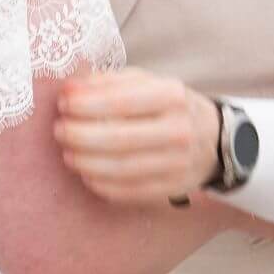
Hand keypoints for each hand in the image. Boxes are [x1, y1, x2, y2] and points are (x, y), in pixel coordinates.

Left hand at [54, 69, 220, 203]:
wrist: (214, 138)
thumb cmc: (169, 106)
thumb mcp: (147, 82)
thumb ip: (109, 82)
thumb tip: (71, 89)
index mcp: (172, 95)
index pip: (120, 102)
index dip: (85, 104)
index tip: (63, 103)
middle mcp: (178, 130)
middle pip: (117, 139)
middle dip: (79, 135)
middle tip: (60, 130)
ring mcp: (178, 163)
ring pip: (121, 169)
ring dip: (85, 162)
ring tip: (67, 153)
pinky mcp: (172, 188)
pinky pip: (128, 192)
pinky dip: (101, 184)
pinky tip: (86, 173)